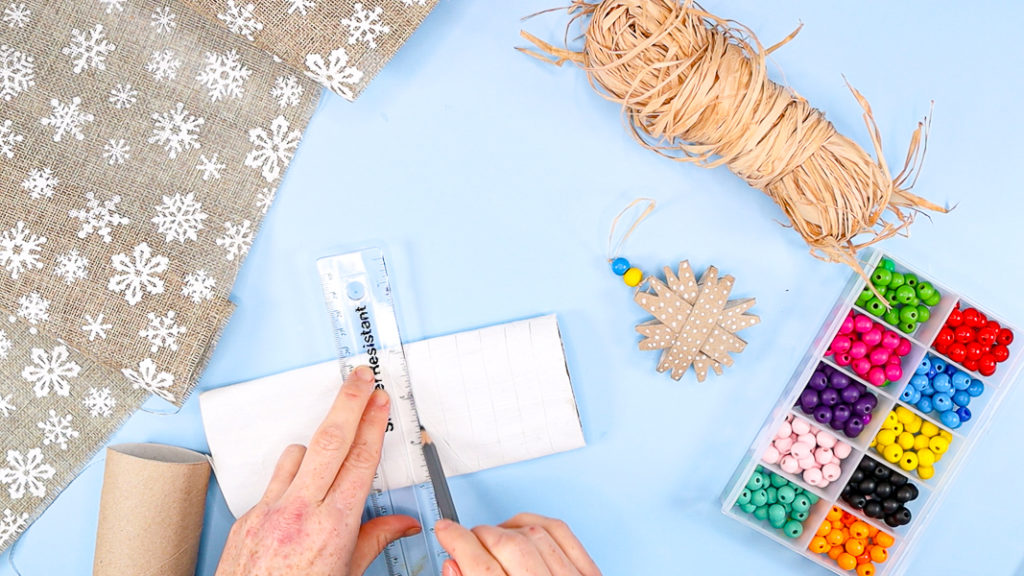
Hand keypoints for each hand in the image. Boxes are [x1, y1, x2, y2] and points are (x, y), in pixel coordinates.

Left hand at [215, 366, 420, 575]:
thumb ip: (375, 541)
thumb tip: (403, 523)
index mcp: (332, 527)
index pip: (360, 461)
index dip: (373, 425)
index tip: (380, 401)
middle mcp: (299, 512)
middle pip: (329, 441)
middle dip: (347, 402)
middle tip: (359, 376)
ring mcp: (268, 512)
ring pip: (296, 456)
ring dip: (316, 447)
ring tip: (332, 446)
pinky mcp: (246, 518)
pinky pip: (273, 484)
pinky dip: (291, 481)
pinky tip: (300, 496)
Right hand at [435, 513, 600, 575]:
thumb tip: (452, 563)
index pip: (481, 567)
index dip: (457, 542)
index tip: (444, 530)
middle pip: (509, 546)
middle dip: (479, 536)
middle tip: (464, 539)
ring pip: (535, 535)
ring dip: (506, 529)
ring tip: (491, 540)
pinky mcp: (591, 574)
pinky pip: (562, 532)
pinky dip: (537, 524)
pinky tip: (521, 531)